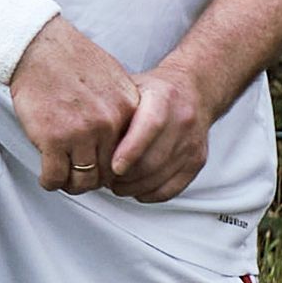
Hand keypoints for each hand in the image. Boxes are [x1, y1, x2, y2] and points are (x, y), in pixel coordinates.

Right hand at [10, 17, 139, 191]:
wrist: (38, 46)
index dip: (114, 167)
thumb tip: (123, 137)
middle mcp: (108, 124)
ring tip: (63, 178)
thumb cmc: (71, 59)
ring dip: (72, 184)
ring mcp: (80, 133)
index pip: (131, 156)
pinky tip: (46, 177)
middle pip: (108, 172)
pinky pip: (54, 176)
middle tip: (80, 176)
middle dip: (93, 178)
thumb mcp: (114, 79)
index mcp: (127, 110)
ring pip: (83, 180)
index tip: (102, 168)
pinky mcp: (52, 139)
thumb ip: (123, 109)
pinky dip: (50, 182)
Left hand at [103, 61, 222, 202]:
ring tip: (115, 184)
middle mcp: (182, 121)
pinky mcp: (197, 161)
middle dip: (125, 176)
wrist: (193, 91)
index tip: (112, 167)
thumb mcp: (131, 88)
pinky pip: (172, 188)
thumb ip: (113, 109)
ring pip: (161, 177)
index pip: (150, 127)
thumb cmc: (154, 91)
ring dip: (133, 187)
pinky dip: (150, 194)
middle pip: (153, 159)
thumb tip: (84, 134)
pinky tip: (135, 189)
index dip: (130, 150)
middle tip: (103, 178)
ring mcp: (192, 143)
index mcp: (164, 98)